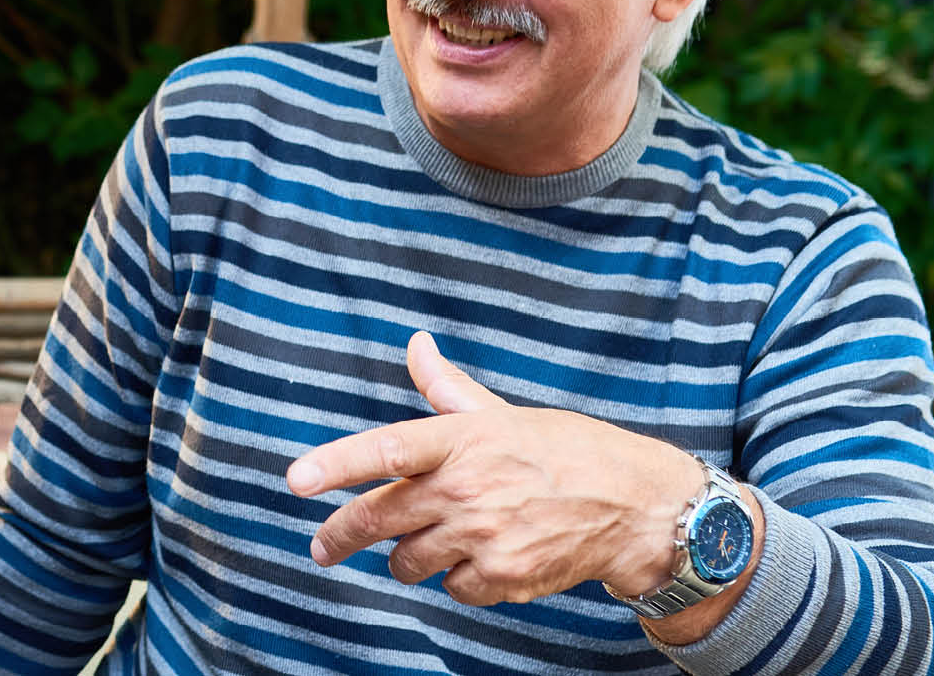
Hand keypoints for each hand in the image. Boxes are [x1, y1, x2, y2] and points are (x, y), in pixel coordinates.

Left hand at [284, 331, 704, 605]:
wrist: (636, 506)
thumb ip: (447, 388)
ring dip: (407, 557)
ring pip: (408, 561)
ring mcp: (485, 536)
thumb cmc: (566, 452)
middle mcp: (469, 487)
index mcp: (464, 439)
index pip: (387, 450)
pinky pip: (452, 588)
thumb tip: (416, 345)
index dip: (336, 465)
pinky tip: (481, 558)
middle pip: (379, 518)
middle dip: (339, 536)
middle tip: (322, 546)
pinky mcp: (503, 577)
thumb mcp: (503, 412)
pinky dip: (457, 579)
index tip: (297, 481)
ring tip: (429, 543)